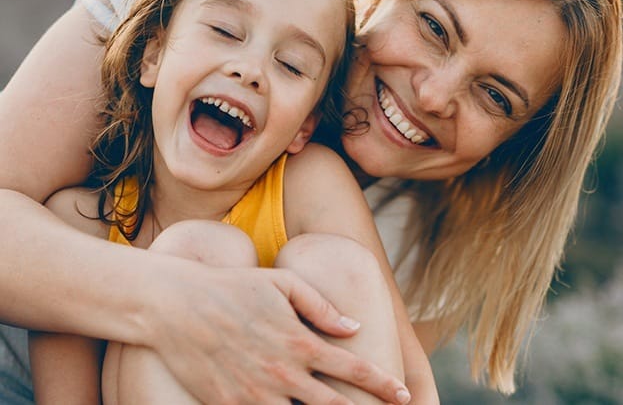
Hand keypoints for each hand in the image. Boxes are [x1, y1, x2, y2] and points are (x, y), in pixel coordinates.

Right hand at [141, 257, 410, 403]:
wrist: (175, 305)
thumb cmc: (231, 287)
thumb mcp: (280, 282)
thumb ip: (319, 305)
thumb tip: (353, 326)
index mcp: (299, 340)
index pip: (353, 369)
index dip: (382, 384)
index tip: (402, 394)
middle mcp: (283, 372)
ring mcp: (257, 394)